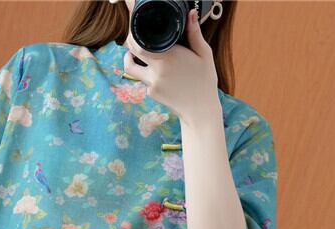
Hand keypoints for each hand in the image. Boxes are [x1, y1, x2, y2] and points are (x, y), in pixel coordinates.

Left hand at [122, 8, 220, 127]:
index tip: (136, 31)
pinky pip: (143, 80)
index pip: (141, 44)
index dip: (135, 37)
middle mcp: (158, 70)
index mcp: (170, 56)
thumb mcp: (204, 54)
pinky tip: (158, 74)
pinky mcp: (151, 93)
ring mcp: (152, 83)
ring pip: (132, 69)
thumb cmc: (204, 79)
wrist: (199, 109)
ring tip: (132, 55)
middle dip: (129, 46)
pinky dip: (146, 74)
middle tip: (132, 41)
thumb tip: (190, 14)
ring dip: (129, 61)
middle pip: (132, 54)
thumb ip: (195, 33)